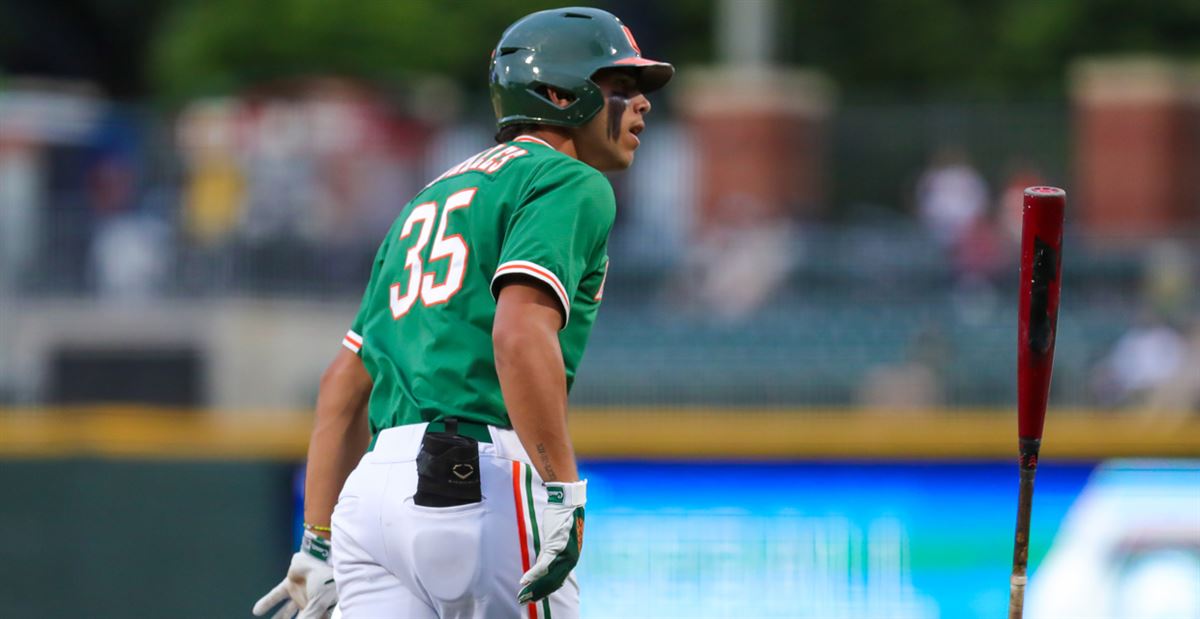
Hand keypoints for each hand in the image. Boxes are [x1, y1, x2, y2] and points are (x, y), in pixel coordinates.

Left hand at [253, 531, 337, 618]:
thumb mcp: (318, 604)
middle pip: (299, 617)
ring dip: (278, 618)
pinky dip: (265, 603)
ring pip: (286, 610)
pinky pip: (275, 595)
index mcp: (322, 608)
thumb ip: (308, 617)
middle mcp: (310, 602)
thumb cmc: (327, 581)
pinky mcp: (290, 584)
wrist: (321, 558)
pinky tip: (256, 611)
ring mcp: (299, 593)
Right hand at [518, 480, 585, 603]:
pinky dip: (533, 574)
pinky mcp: (555, 547)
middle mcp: (570, 560)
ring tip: (523, 594)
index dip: (544, 591)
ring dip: (534, 587)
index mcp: (571, 559)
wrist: (567, 503)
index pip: (557, 581)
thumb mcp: (557, 540)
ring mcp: (563, 554)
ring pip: (547, 577)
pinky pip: (543, 565)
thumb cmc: (562, 519)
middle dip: (537, 593)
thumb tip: (541, 567)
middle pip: (552, 583)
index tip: (534, 596)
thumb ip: (551, 554)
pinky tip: (524, 580)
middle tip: (524, 599)